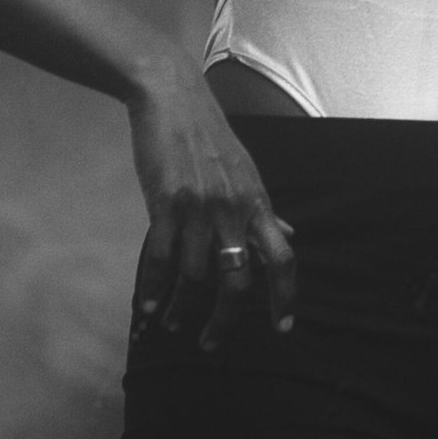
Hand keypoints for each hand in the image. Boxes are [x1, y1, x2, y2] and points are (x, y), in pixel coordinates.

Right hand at [125, 55, 296, 350]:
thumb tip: (289, 235)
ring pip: (195, 276)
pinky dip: (154, 288)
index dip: (286, 295)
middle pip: (238, 280)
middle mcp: (233, 208)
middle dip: (225, 320)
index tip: (282, 328)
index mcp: (256, 202)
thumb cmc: (209, 136)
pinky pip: (160, 258)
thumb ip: (263, 209)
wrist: (173, 96)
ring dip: (183, 308)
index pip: (283, 257)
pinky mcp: (166, 202)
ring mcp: (200, 206)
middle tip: (210, 342)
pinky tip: (148, 305)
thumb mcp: (246, 171)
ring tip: (173, 323)